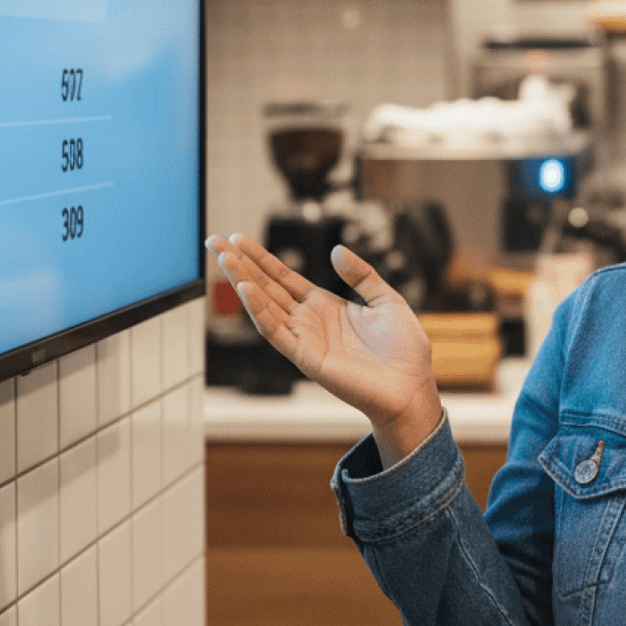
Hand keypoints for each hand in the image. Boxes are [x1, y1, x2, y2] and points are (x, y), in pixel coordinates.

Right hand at [206, 233, 440, 463]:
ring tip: (224, 257)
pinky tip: (246, 288)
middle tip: (214, 240)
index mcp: (326, 306)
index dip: (261, 258)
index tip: (237, 238)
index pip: (284, 277)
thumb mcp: (386, 300)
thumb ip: (362, 275)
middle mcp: (309, 321)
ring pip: (264, 305)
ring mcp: (305, 339)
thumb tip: (336, 250)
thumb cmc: (404, 351)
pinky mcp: (306, 357)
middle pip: (266, 287)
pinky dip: (259, 310)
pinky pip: (276, 330)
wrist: (412, 387)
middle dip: (240, 264)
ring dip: (242, 281)